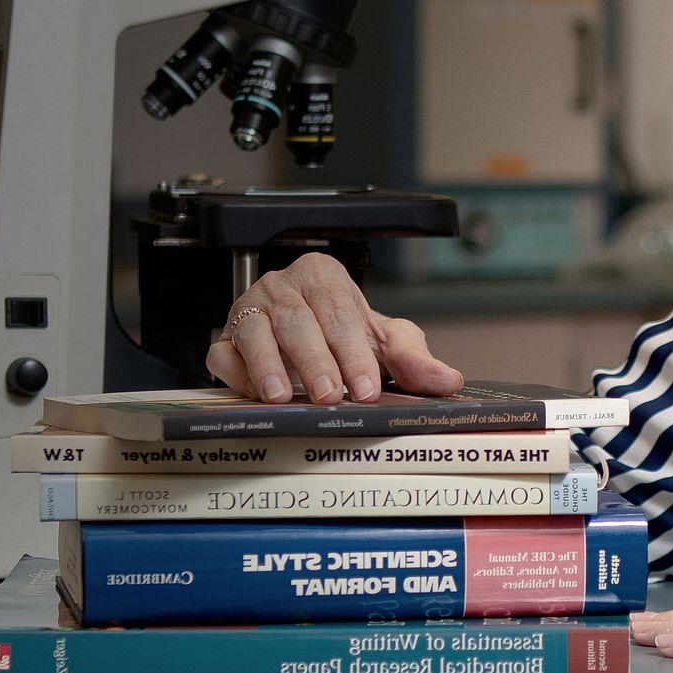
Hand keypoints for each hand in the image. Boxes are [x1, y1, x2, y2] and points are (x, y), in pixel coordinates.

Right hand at [203, 251, 464, 404]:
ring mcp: (249, 310)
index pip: (340, 311)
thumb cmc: (343, 334)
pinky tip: (255, 393)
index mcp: (322, 276)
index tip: (367, 388)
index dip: (354, 352)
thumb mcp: (384, 342)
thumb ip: (415, 361)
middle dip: (316, 361)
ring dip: (270, 367)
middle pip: (299, 321)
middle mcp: (282, 287)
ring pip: (257, 333)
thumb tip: (448, 380)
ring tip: (284, 397)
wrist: (305, 339)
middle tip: (331, 396)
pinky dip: (238, 374)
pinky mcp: (225, 339)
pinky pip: (224, 354)